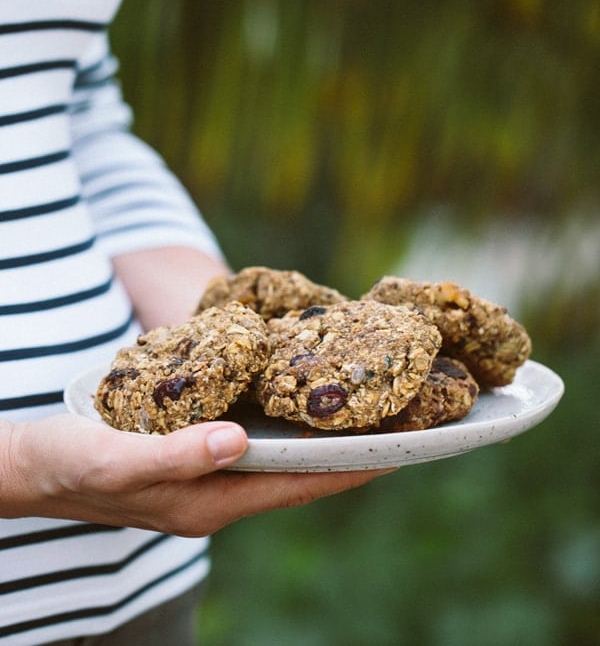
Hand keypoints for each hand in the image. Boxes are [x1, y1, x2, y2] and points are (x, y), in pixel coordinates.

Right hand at [1, 415, 387, 535]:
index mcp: (208, 502)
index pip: (297, 488)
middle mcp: (217, 494)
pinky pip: (255, 444)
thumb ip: (174, 455)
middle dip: (349, 455)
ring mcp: (207, 477)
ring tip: (363, 411)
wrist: (30, 466)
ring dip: (321, 441)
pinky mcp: (194, 456)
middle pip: (299, 477)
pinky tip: (294, 404)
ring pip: (280, 461)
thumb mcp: (115, 459)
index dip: (351, 469)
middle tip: (399, 424)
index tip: (401, 448)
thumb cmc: (68, 464)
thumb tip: (236, 441)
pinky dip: (285, 428)